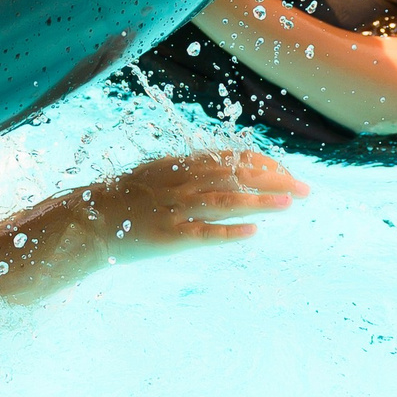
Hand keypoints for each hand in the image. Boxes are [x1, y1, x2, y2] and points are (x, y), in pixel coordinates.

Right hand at [71, 150, 308, 257]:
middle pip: (237, 177)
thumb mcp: (160, 173)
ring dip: (260, 202)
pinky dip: (230, 233)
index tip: (289, 173)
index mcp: (183, 166)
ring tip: (289, 205)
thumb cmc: (128, 197)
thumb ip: (192, 170)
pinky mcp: (170, 236)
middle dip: (275, 181)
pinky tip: (253, 234)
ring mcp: (177, 209)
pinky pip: (204, 234)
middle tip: (305, 189)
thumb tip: (229, 166)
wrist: (91, 219)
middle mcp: (183, 183)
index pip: (234, 159)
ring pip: (226, 202)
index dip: (265, 165)